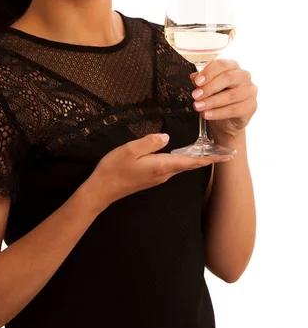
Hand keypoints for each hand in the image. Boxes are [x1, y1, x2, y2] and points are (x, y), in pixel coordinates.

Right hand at [85, 134, 232, 211]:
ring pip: (181, 165)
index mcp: (161, 166)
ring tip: (206, 147)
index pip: (192, 161)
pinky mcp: (151, 177)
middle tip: (221, 147)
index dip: (211, 158)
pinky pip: (171, 166)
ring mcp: (158, 177)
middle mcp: (163, 174)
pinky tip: (182, 152)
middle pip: (190, 164)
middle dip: (207, 156)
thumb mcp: (130, 150)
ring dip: (195, 157)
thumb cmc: (114, 169)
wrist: (101, 190)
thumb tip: (166, 137)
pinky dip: (182, 159)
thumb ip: (150, 142)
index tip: (227, 156)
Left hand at [190, 59, 257, 138]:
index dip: (208, 72)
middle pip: (228, 78)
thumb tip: (194, 77)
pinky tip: (207, 114)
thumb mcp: (207, 88)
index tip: (197, 82)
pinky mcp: (251, 106)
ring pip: (231, 95)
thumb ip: (201, 81)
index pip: (222, 64)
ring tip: (198, 106)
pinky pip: (234, 110)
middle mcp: (244, 76)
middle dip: (209, 87)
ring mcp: (250, 91)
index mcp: (233, 67)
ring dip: (211, 101)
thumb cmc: (218, 98)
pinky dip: (218, 113)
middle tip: (195, 95)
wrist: (227, 120)